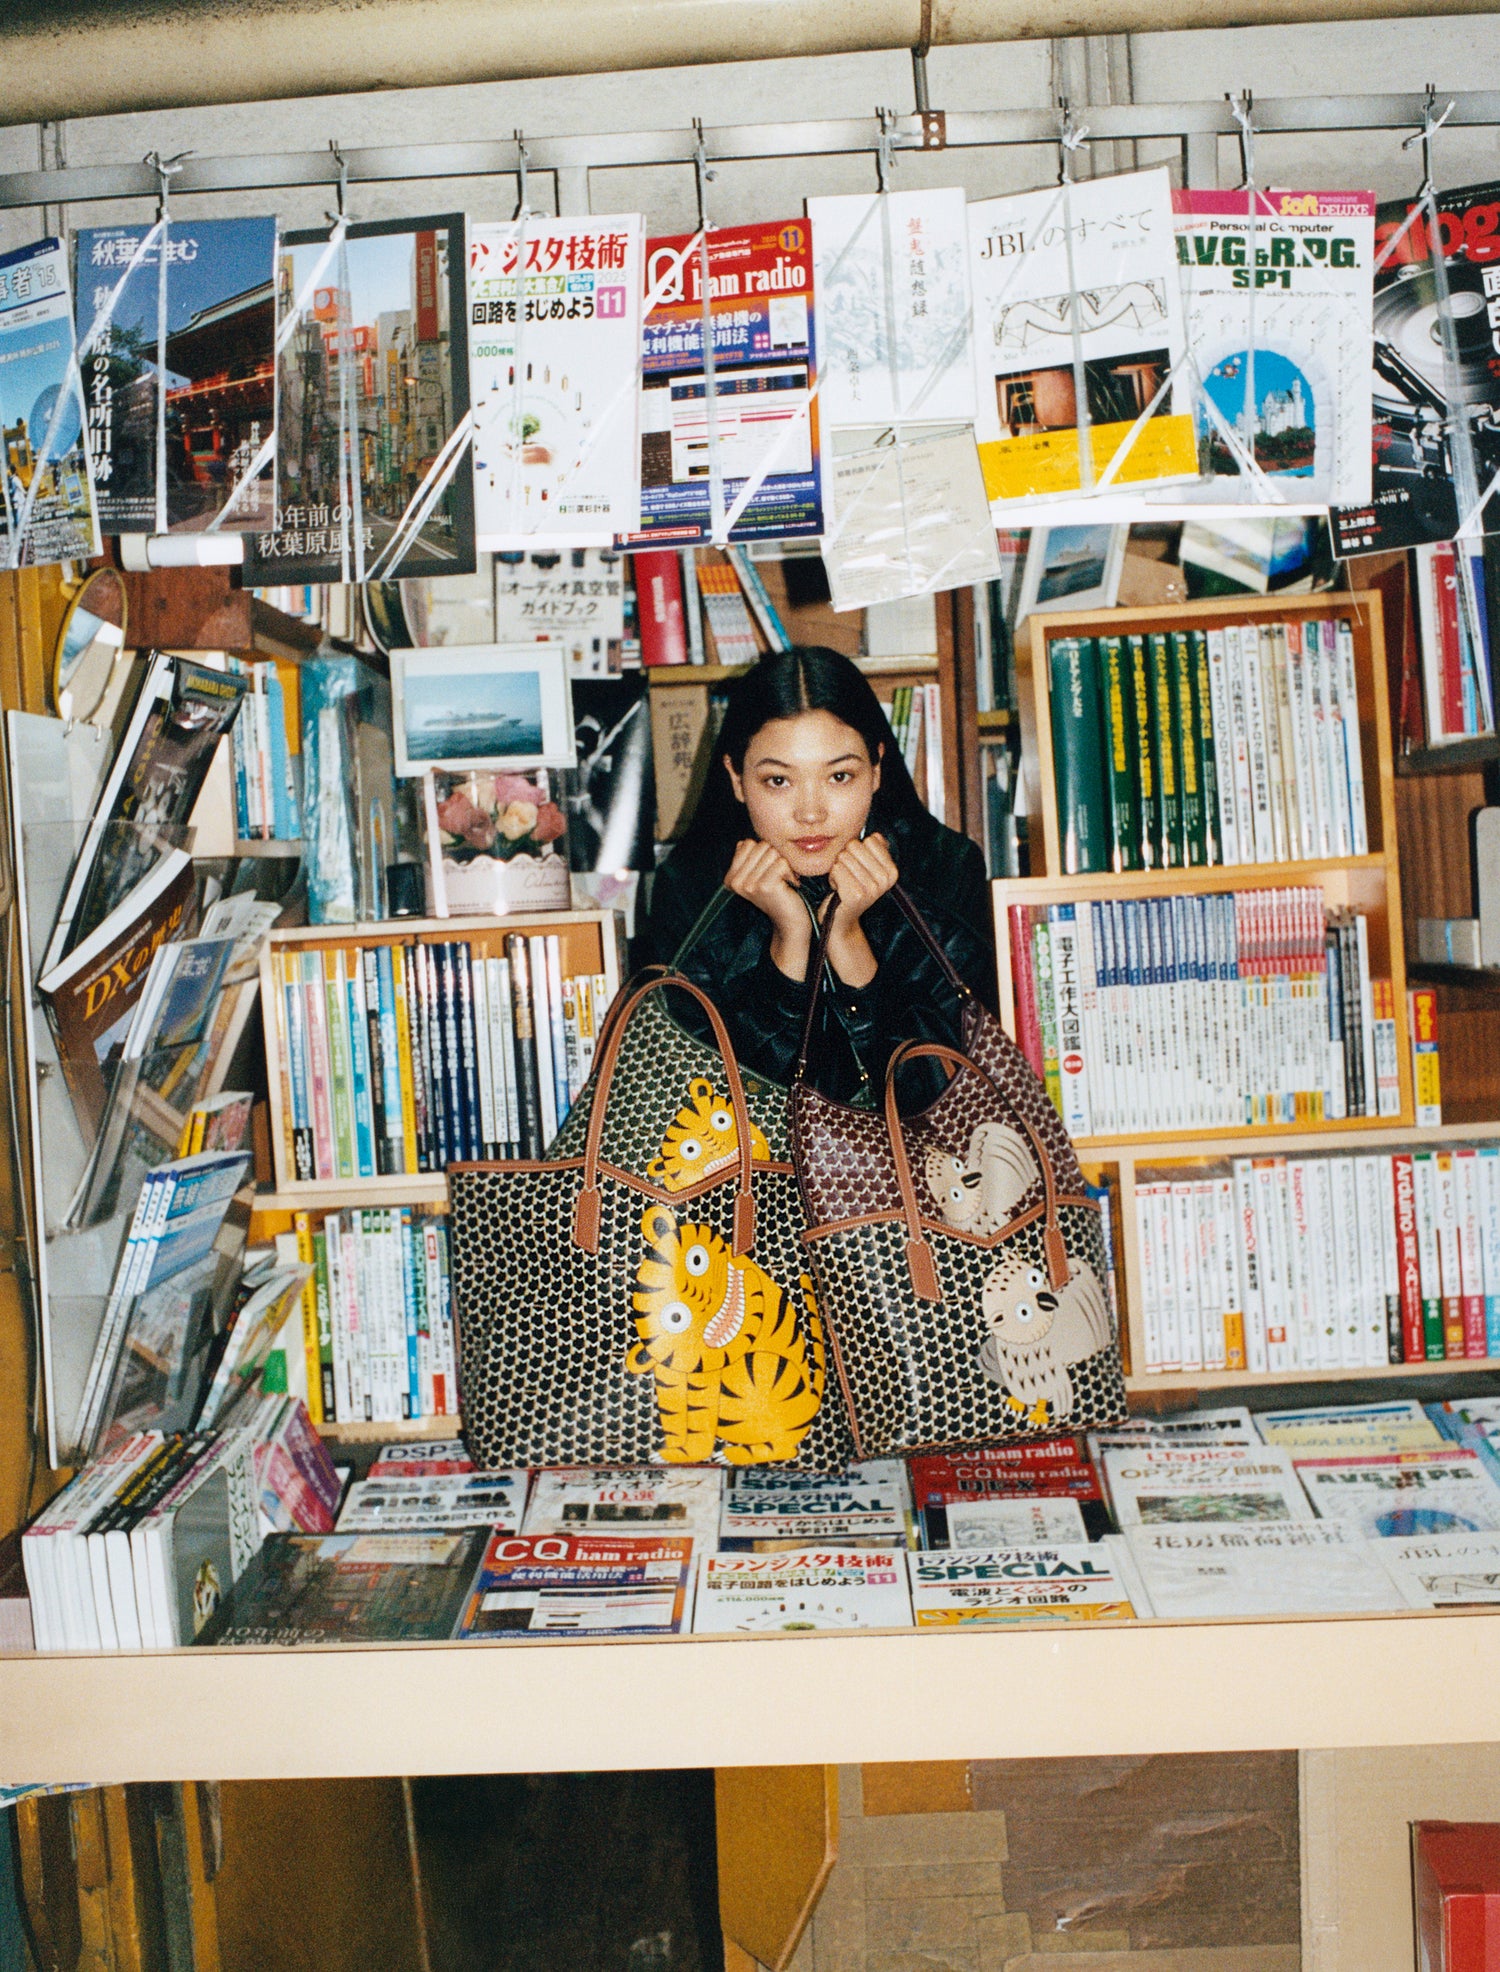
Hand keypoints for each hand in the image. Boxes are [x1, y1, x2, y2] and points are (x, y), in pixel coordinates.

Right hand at [725, 838, 811, 980]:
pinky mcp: (765, 886)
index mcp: (730, 878)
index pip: (748, 844)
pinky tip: (788, 884)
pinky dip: (790, 871)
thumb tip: (743, 843)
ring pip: (772, 852)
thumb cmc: (777, 895)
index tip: (768, 871)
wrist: (789, 922)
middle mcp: (736, 881)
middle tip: (778, 877)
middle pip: (761, 846)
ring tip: (783, 881)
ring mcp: (749, 884)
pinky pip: (781, 862)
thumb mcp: (757, 875)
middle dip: (774, 858)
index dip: (763, 854)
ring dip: (783, 865)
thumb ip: (748, 858)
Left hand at [826, 832, 897, 928]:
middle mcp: (885, 880)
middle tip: (849, 877)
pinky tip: (838, 889)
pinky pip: (836, 869)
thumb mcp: (867, 869)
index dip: (858, 851)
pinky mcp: (855, 895)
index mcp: (892, 871)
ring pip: (843, 857)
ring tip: (844, 884)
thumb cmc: (853, 890)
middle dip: (846, 859)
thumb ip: (875, 851)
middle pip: (854, 846)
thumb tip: (877, 836)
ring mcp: (871, 888)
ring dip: (838, 869)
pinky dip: (833, 878)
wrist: (843, 921)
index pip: (870, 840)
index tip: (859, 868)